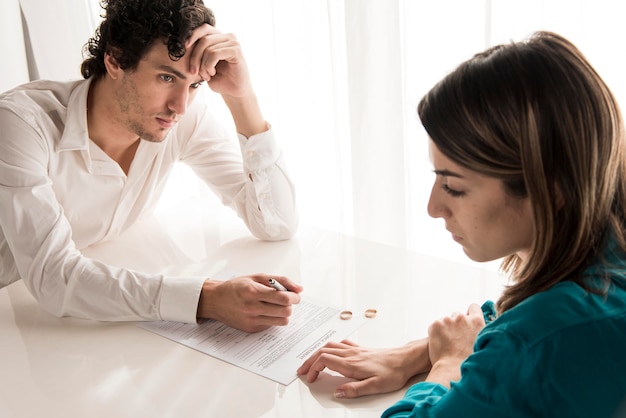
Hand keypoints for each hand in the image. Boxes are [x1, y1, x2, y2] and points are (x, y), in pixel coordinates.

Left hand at [185, 24, 252, 97]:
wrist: (234, 92)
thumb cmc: (219, 79)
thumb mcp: (204, 64)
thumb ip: (198, 52)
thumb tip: (185, 43)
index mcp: (219, 37)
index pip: (203, 29)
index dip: (192, 36)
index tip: (184, 48)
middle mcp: (227, 37)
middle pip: (203, 39)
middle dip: (195, 57)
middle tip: (193, 72)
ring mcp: (233, 42)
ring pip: (208, 49)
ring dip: (203, 66)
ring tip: (207, 76)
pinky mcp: (236, 50)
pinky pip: (215, 54)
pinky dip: (209, 65)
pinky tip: (212, 74)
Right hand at [197, 275, 302, 332]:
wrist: (216, 300)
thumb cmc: (236, 286)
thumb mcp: (257, 277)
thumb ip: (280, 280)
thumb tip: (300, 288)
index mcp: (254, 292)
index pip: (284, 298)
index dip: (294, 297)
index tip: (295, 295)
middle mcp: (252, 308)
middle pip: (285, 311)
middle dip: (290, 305)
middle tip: (287, 300)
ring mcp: (251, 320)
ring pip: (281, 321)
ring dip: (284, 313)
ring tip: (277, 306)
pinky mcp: (251, 329)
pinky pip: (271, 325)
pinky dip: (273, 318)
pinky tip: (265, 311)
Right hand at [297, 338, 430, 397]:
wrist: (406, 359)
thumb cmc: (393, 372)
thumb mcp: (375, 386)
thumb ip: (354, 389)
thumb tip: (337, 392)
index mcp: (351, 363)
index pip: (324, 360)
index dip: (313, 368)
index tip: (310, 378)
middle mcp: (351, 354)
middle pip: (323, 351)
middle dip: (309, 360)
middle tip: (301, 370)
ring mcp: (355, 349)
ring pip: (330, 345)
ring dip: (317, 353)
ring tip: (311, 361)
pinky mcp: (361, 349)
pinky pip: (341, 343)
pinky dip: (330, 347)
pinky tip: (332, 351)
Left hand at [425, 303, 484, 385]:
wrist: (453, 369)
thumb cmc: (470, 361)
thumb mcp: (483, 344)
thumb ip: (480, 333)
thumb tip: (478, 330)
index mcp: (477, 321)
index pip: (473, 307)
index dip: (470, 313)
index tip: (468, 320)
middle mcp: (462, 317)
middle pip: (458, 315)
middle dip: (457, 324)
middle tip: (456, 338)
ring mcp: (448, 320)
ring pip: (446, 320)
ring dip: (446, 328)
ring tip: (448, 343)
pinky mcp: (436, 324)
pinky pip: (436, 325)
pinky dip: (436, 332)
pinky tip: (440, 343)